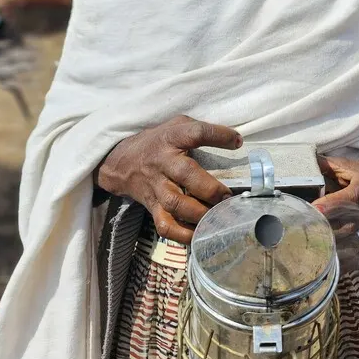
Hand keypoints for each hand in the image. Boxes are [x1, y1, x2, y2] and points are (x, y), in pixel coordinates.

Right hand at [95, 115, 241, 243]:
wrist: (121, 163)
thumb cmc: (158, 142)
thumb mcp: (176, 125)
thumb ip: (200, 129)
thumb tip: (236, 140)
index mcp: (171, 138)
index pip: (195, 133)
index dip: (217, 136)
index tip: (237, 142)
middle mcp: (163, 163)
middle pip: (186, 174)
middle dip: (210, 188)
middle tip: (228, 196)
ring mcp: (156, 187)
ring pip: (176, 204)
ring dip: (200, 213)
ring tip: (218, 216)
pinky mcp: (152, 207)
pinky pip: (166, 225)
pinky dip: (183, 234)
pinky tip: (200, 233)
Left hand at [311, 155, 358, 268]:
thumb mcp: (348, 165)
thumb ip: (325, 165)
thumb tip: (300, 163)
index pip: (347, 198)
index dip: (330, 205)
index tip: (313, 211)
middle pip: (347, 222)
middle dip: (325, 229)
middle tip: (301, 235)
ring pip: (353, 240)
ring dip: (333, 246)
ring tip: (311, 253)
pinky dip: (348, 262)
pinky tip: (332, 268)